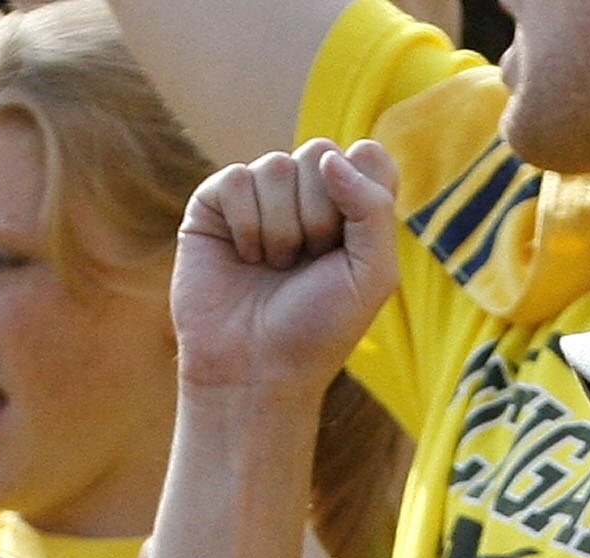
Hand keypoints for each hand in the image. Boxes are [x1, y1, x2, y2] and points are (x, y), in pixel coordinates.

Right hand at [172, 140, 400, 400]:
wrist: (255, 372)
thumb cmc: (318, 331)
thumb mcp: (373, 275)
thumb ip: (374, 207)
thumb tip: (330, 159)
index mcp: (349, 209)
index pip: (367, 155)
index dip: (361, 188)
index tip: (347, 242)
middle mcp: (305, 196)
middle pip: (321, 153)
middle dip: (318, 216)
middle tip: (307, 264)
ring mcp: (259, 198)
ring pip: (277, 166)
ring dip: (281, 229)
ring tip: (273, 269)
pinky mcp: (216, 205)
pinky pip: (238, 178)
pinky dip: (246, 225)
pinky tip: (244, 259)